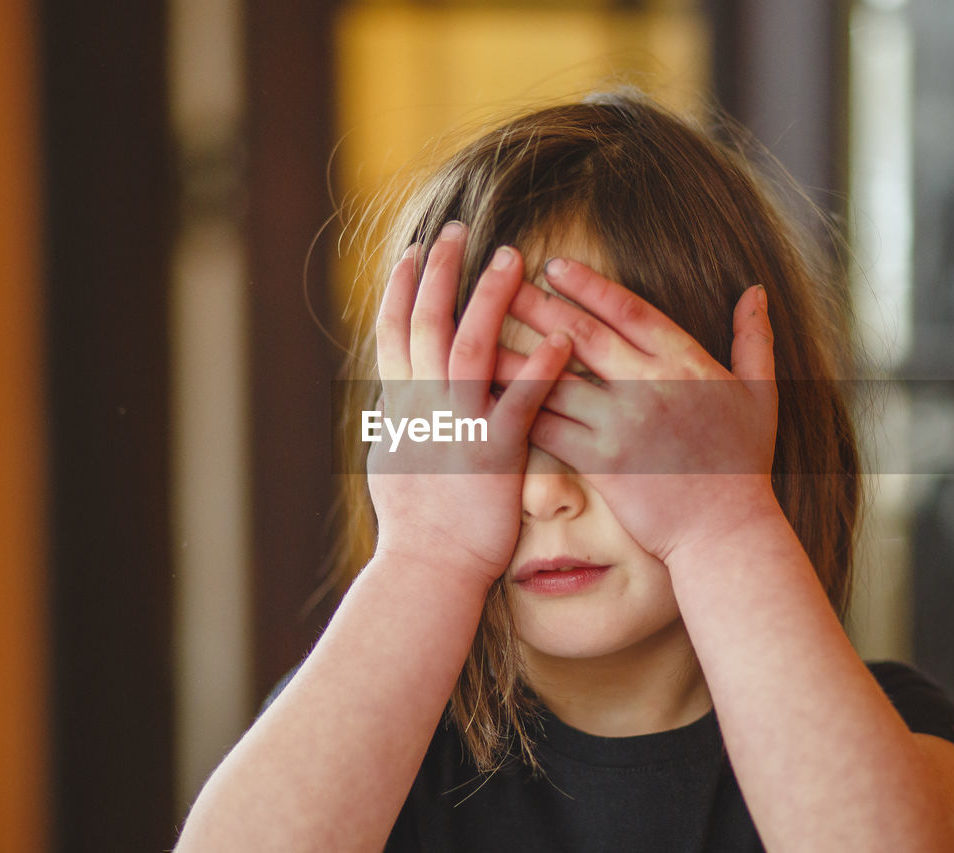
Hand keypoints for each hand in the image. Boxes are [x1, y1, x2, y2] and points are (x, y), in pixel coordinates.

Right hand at [368, 223, 571, 586]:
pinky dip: (539, 366)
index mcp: (396, 407)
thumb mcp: (390, 460)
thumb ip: (396, 418)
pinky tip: (563, 335)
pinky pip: (519, 400)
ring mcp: (456, 427)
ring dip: (490, 299)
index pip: (392, 332)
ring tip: (512, 258)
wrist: (429, 568)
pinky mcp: (494, 453)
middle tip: (457, 229)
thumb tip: (391, 390)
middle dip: (440, 273)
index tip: (412, 252)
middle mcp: (421, 408)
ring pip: (469, 347)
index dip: (400, 288)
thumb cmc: (415, 524)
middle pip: (426, 323)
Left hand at [497, 257, 780, 566]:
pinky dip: (516, 408)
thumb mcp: (760, 394)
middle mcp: (649, 386)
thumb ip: (754, 339)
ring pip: (555, 379)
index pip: (628, 310)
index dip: (588, 285)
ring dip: (513, 355)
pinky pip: (549, 427)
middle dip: (536, 304)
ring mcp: (621, 425)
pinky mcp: (600, 463)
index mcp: (685, 363)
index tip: (553, 266)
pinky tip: (487, 394)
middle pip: (582, 335)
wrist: (725, 532)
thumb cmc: (743, 465)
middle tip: (497, 280)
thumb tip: (755, 291)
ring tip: (473, 333)